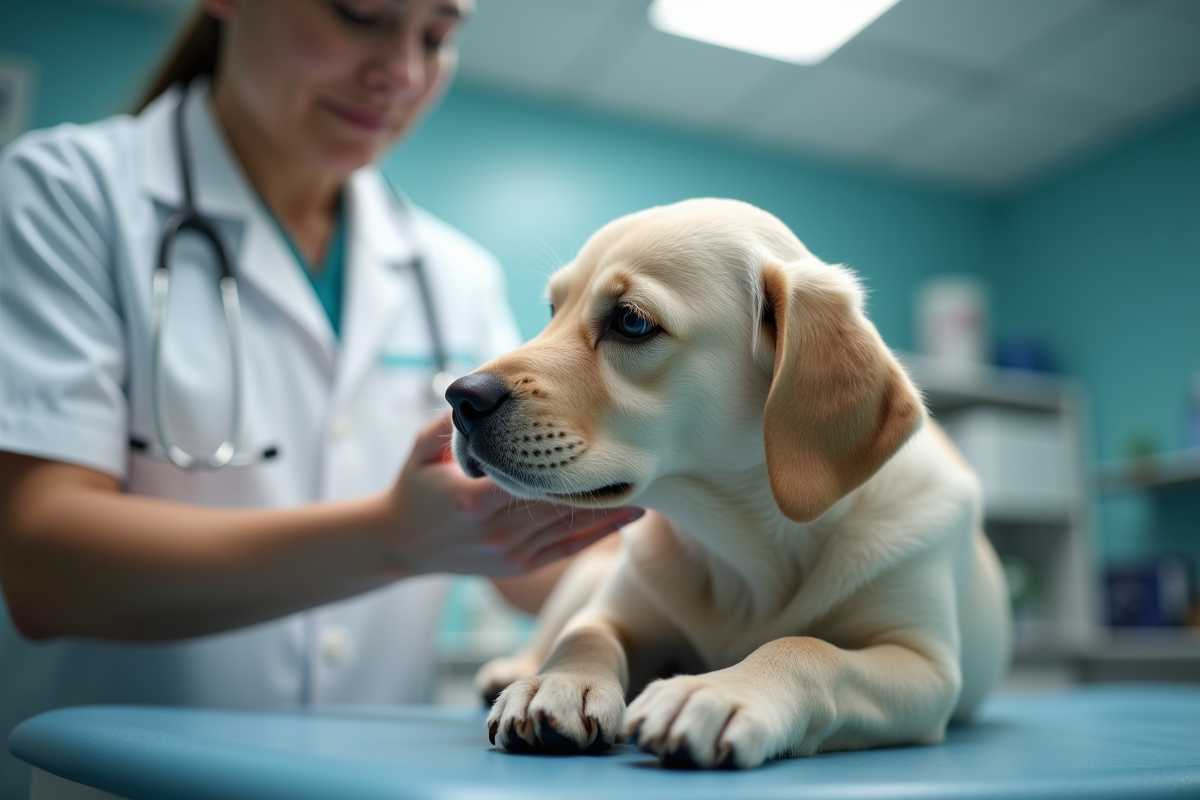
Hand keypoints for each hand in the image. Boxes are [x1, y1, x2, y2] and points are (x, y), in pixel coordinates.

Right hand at [382, 413, 641, 575]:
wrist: (400, 545)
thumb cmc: (414, 487)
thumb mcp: (421, 448)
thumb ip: (450, 422)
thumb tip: (480, 388)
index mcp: (474, 500)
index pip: (529, 474)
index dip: (565, 456)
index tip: (599, 433)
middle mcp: (497, 531)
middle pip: (559, 500)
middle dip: (596, 476)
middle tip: (639, 450)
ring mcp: (512, 553)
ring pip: (571, 525)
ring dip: (610, 503)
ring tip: (650, 478)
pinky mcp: (521, 566)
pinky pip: (569, 547)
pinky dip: (601, 530)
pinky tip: (630, 513)